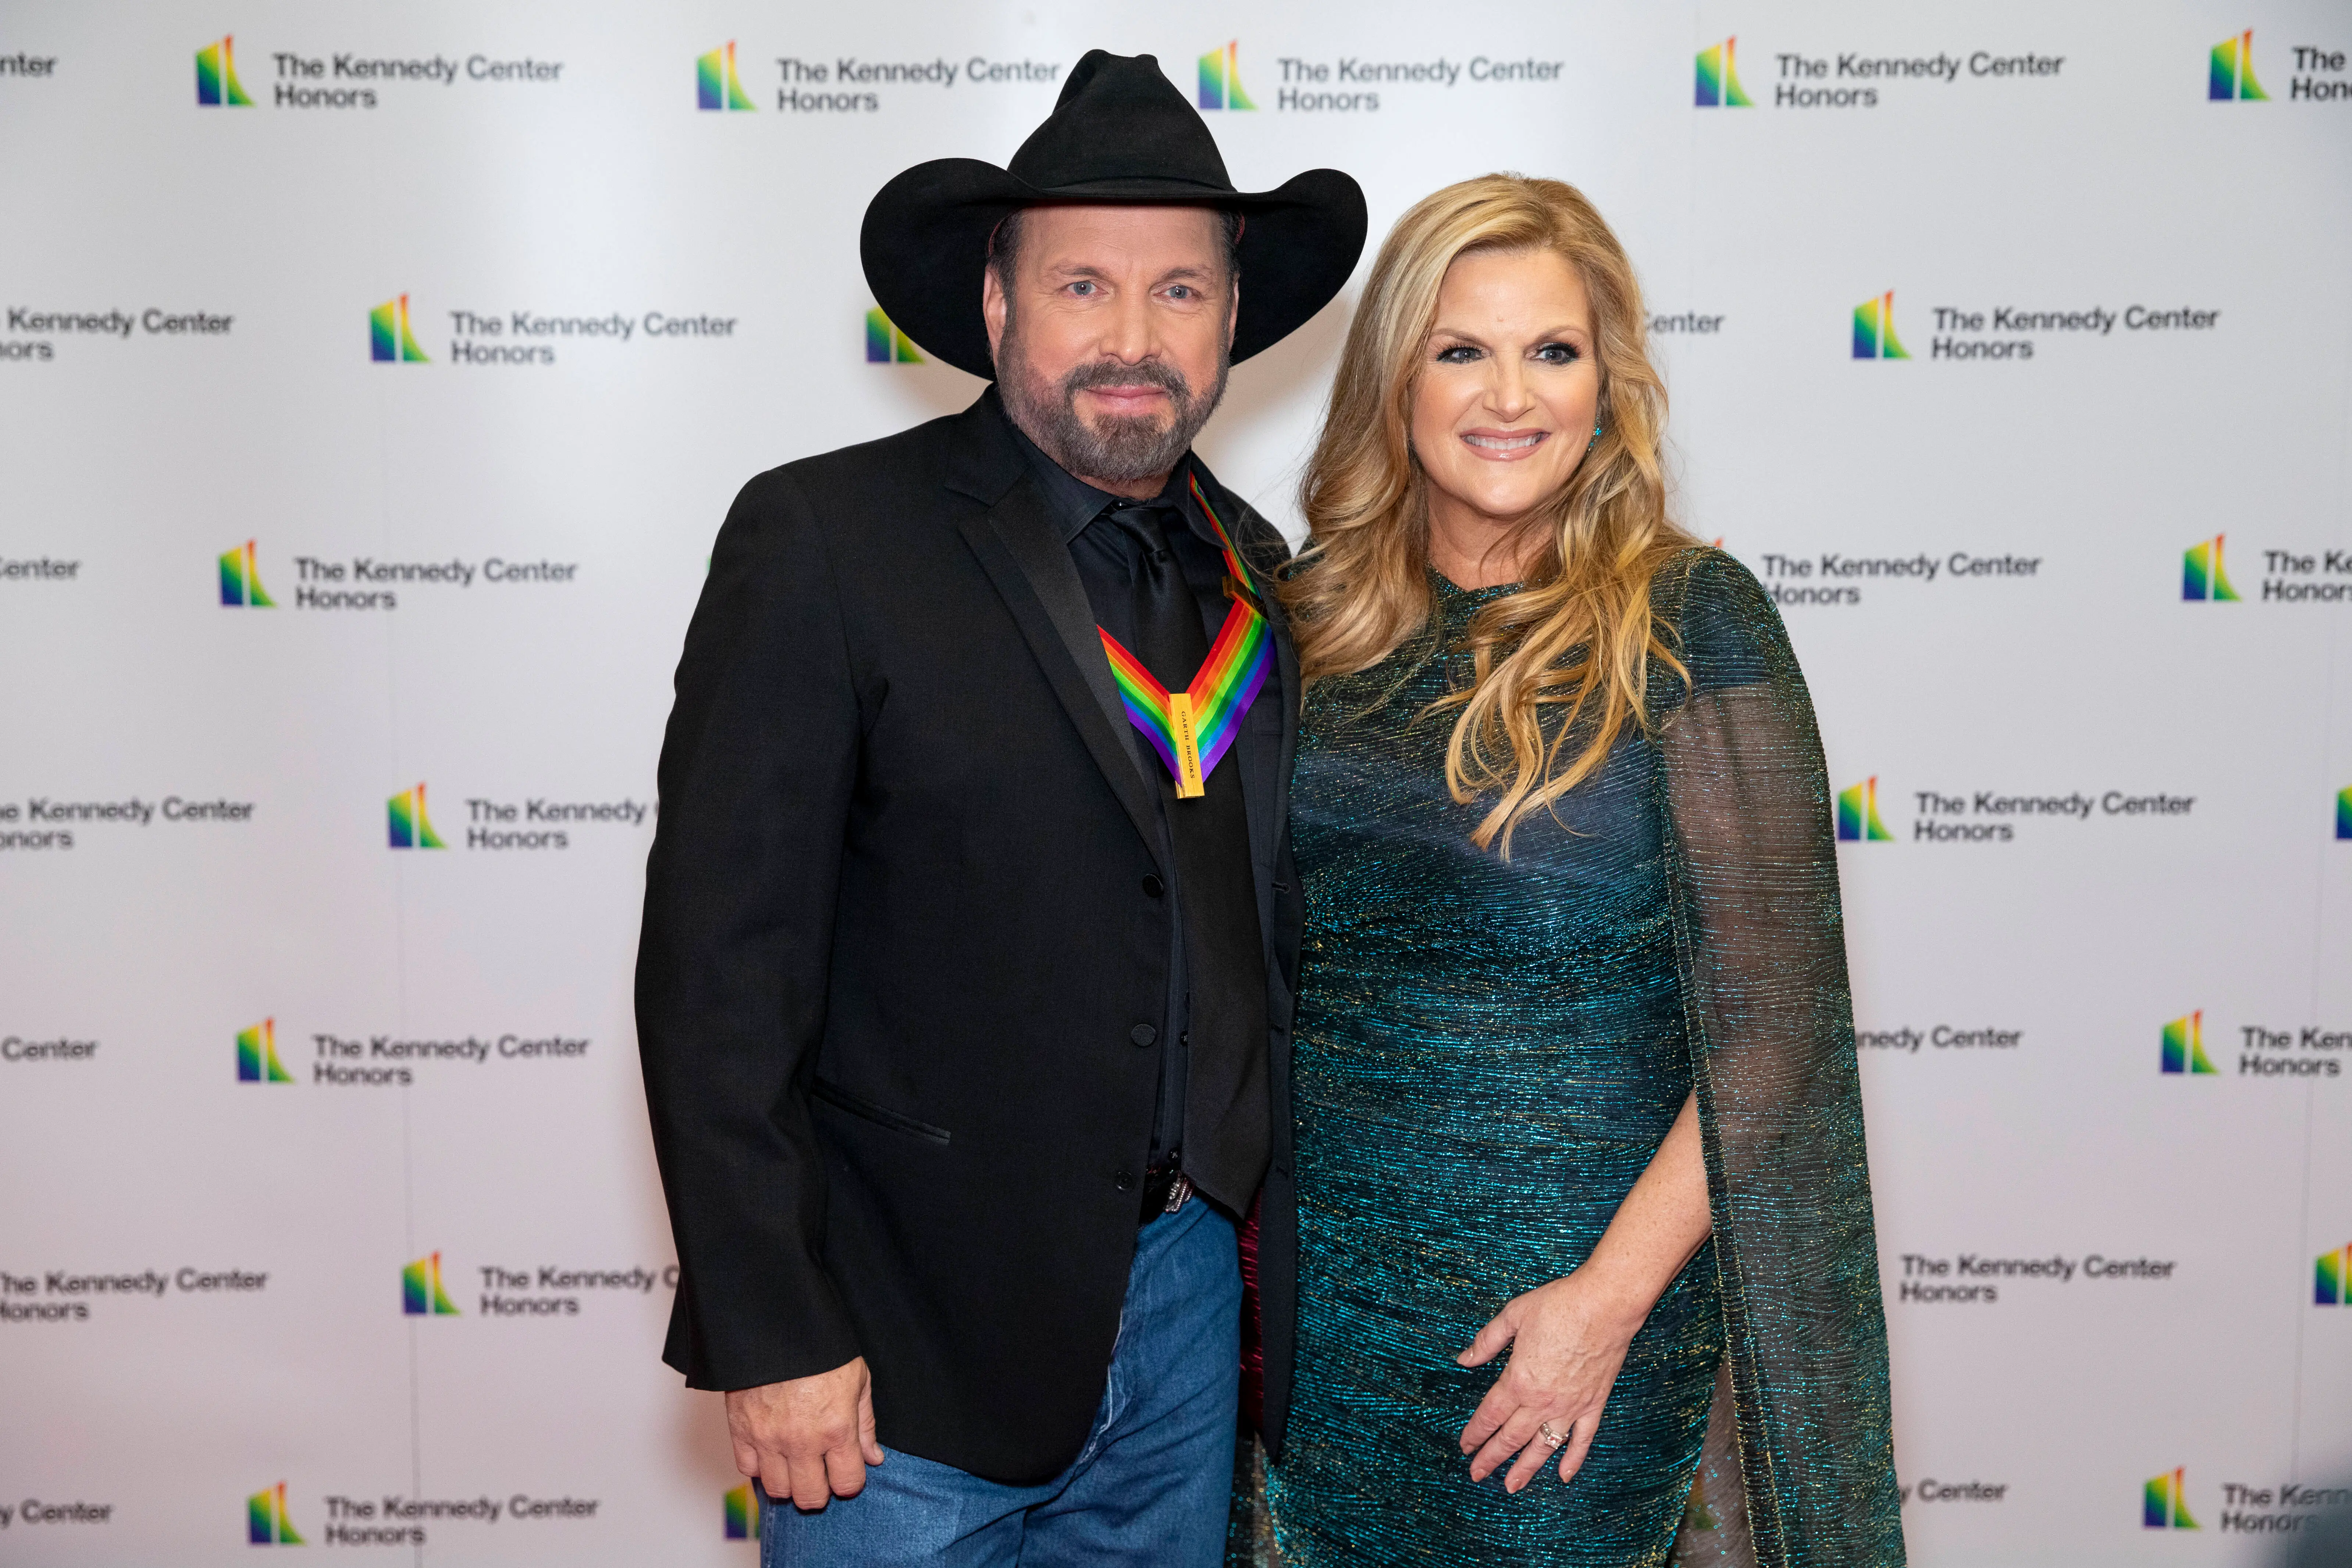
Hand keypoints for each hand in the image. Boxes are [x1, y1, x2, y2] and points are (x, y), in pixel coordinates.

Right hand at [726, 1357, 884, 1511]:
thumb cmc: (822, 1348)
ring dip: (789, 1482)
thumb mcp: (858, 1379)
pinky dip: (760, 1466)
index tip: (846, 1471)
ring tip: (795, 1463)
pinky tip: (771, 1451)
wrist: (776, 1324)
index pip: (847, 1483)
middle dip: (820, 1491)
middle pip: (810, 1497)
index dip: (850, 1482)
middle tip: (820, 1473)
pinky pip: (747, 1469)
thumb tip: (874, 1458)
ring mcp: (768, 1439)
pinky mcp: (741, 1430)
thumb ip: (865, 1424)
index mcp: (836, 1428)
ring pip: (778, 1490)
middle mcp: (802, 1441)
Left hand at [1456, 1271, 1641, 1493]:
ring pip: (1543, 1447)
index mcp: (1518, 1380)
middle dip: (1492, 1458)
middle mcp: (1542, 1401)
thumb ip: (1486, 1341)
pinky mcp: (1593, 1404)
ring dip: (1526, 1469)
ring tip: (1511, 1486)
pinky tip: (1563, 1476)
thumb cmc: (1558, 1306)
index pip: (1490, 1415)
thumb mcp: (1513, 1316)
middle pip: (1511, 1438)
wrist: (1604, 1305)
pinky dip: (1573, 1460)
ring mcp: (1570, 1407)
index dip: (1475, 1433)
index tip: (1465, 1446)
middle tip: (1477, 1474)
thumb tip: (1463, 1359)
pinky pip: (1582, 1440)